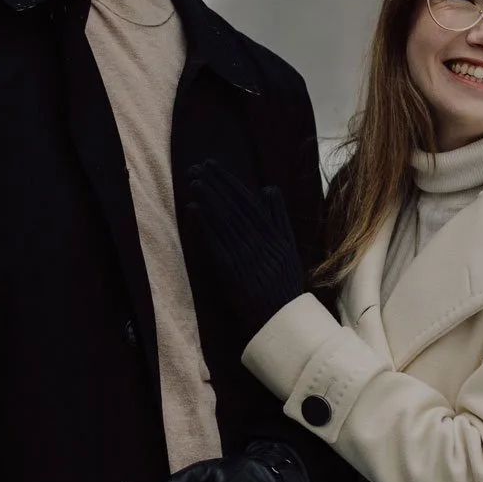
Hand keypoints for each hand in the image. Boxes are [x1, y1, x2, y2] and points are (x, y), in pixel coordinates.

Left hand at [180, 158, 303, 339]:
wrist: (280, 314)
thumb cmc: (282, 281)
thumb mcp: (287, 246)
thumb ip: (278, 217)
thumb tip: (268, 189)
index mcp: (272, 233)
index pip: (247, 201)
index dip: (229, 182)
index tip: (214, 167)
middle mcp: (259, 240)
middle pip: (233, 206)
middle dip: (215, 185)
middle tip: (197, 168)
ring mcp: (245, 254)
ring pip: (224, 220)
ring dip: (209, 199)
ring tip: (194, 181)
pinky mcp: (231, 269)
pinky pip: (217, 242)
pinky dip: (205, 224)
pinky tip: (194, 208)